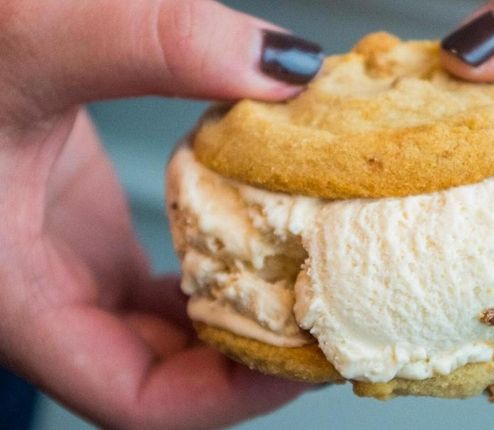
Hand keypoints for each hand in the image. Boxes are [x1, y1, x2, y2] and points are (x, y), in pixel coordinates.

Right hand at [0, 1, 322, 427]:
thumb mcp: (32, 43)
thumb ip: (155, 45)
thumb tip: (284, 67)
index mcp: (19, 298)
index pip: (136, 401)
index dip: (228, 397)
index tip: (307, 356)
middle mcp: (46, 297)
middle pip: (167, 373)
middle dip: (252, 358)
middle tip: (331, 315)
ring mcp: (68, 266)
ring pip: (168, 328)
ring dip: (242, 313)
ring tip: (312, 280)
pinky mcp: (85, 231)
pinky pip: (163, 276)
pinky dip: (220, 265)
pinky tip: (263, 235)